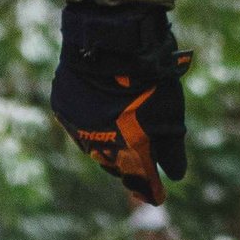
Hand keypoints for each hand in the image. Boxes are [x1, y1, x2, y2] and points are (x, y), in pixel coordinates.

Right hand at [50, 0, 191, 205]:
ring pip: (95, 145)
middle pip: (116, 165)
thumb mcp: (172, 114)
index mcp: (130, 150)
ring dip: (109, 144)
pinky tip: (102, 112)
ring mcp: (77, 127)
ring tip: (122, 138)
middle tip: (139, 165)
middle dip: (129, 166)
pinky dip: (92, 121)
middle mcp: (99, 146)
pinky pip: (79, 122)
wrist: (113, 42)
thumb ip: (173, 149)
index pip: (141, 181)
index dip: (150, 190)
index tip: (157, 196)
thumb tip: (176, 175)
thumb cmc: (150, 78)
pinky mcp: (63, 107)